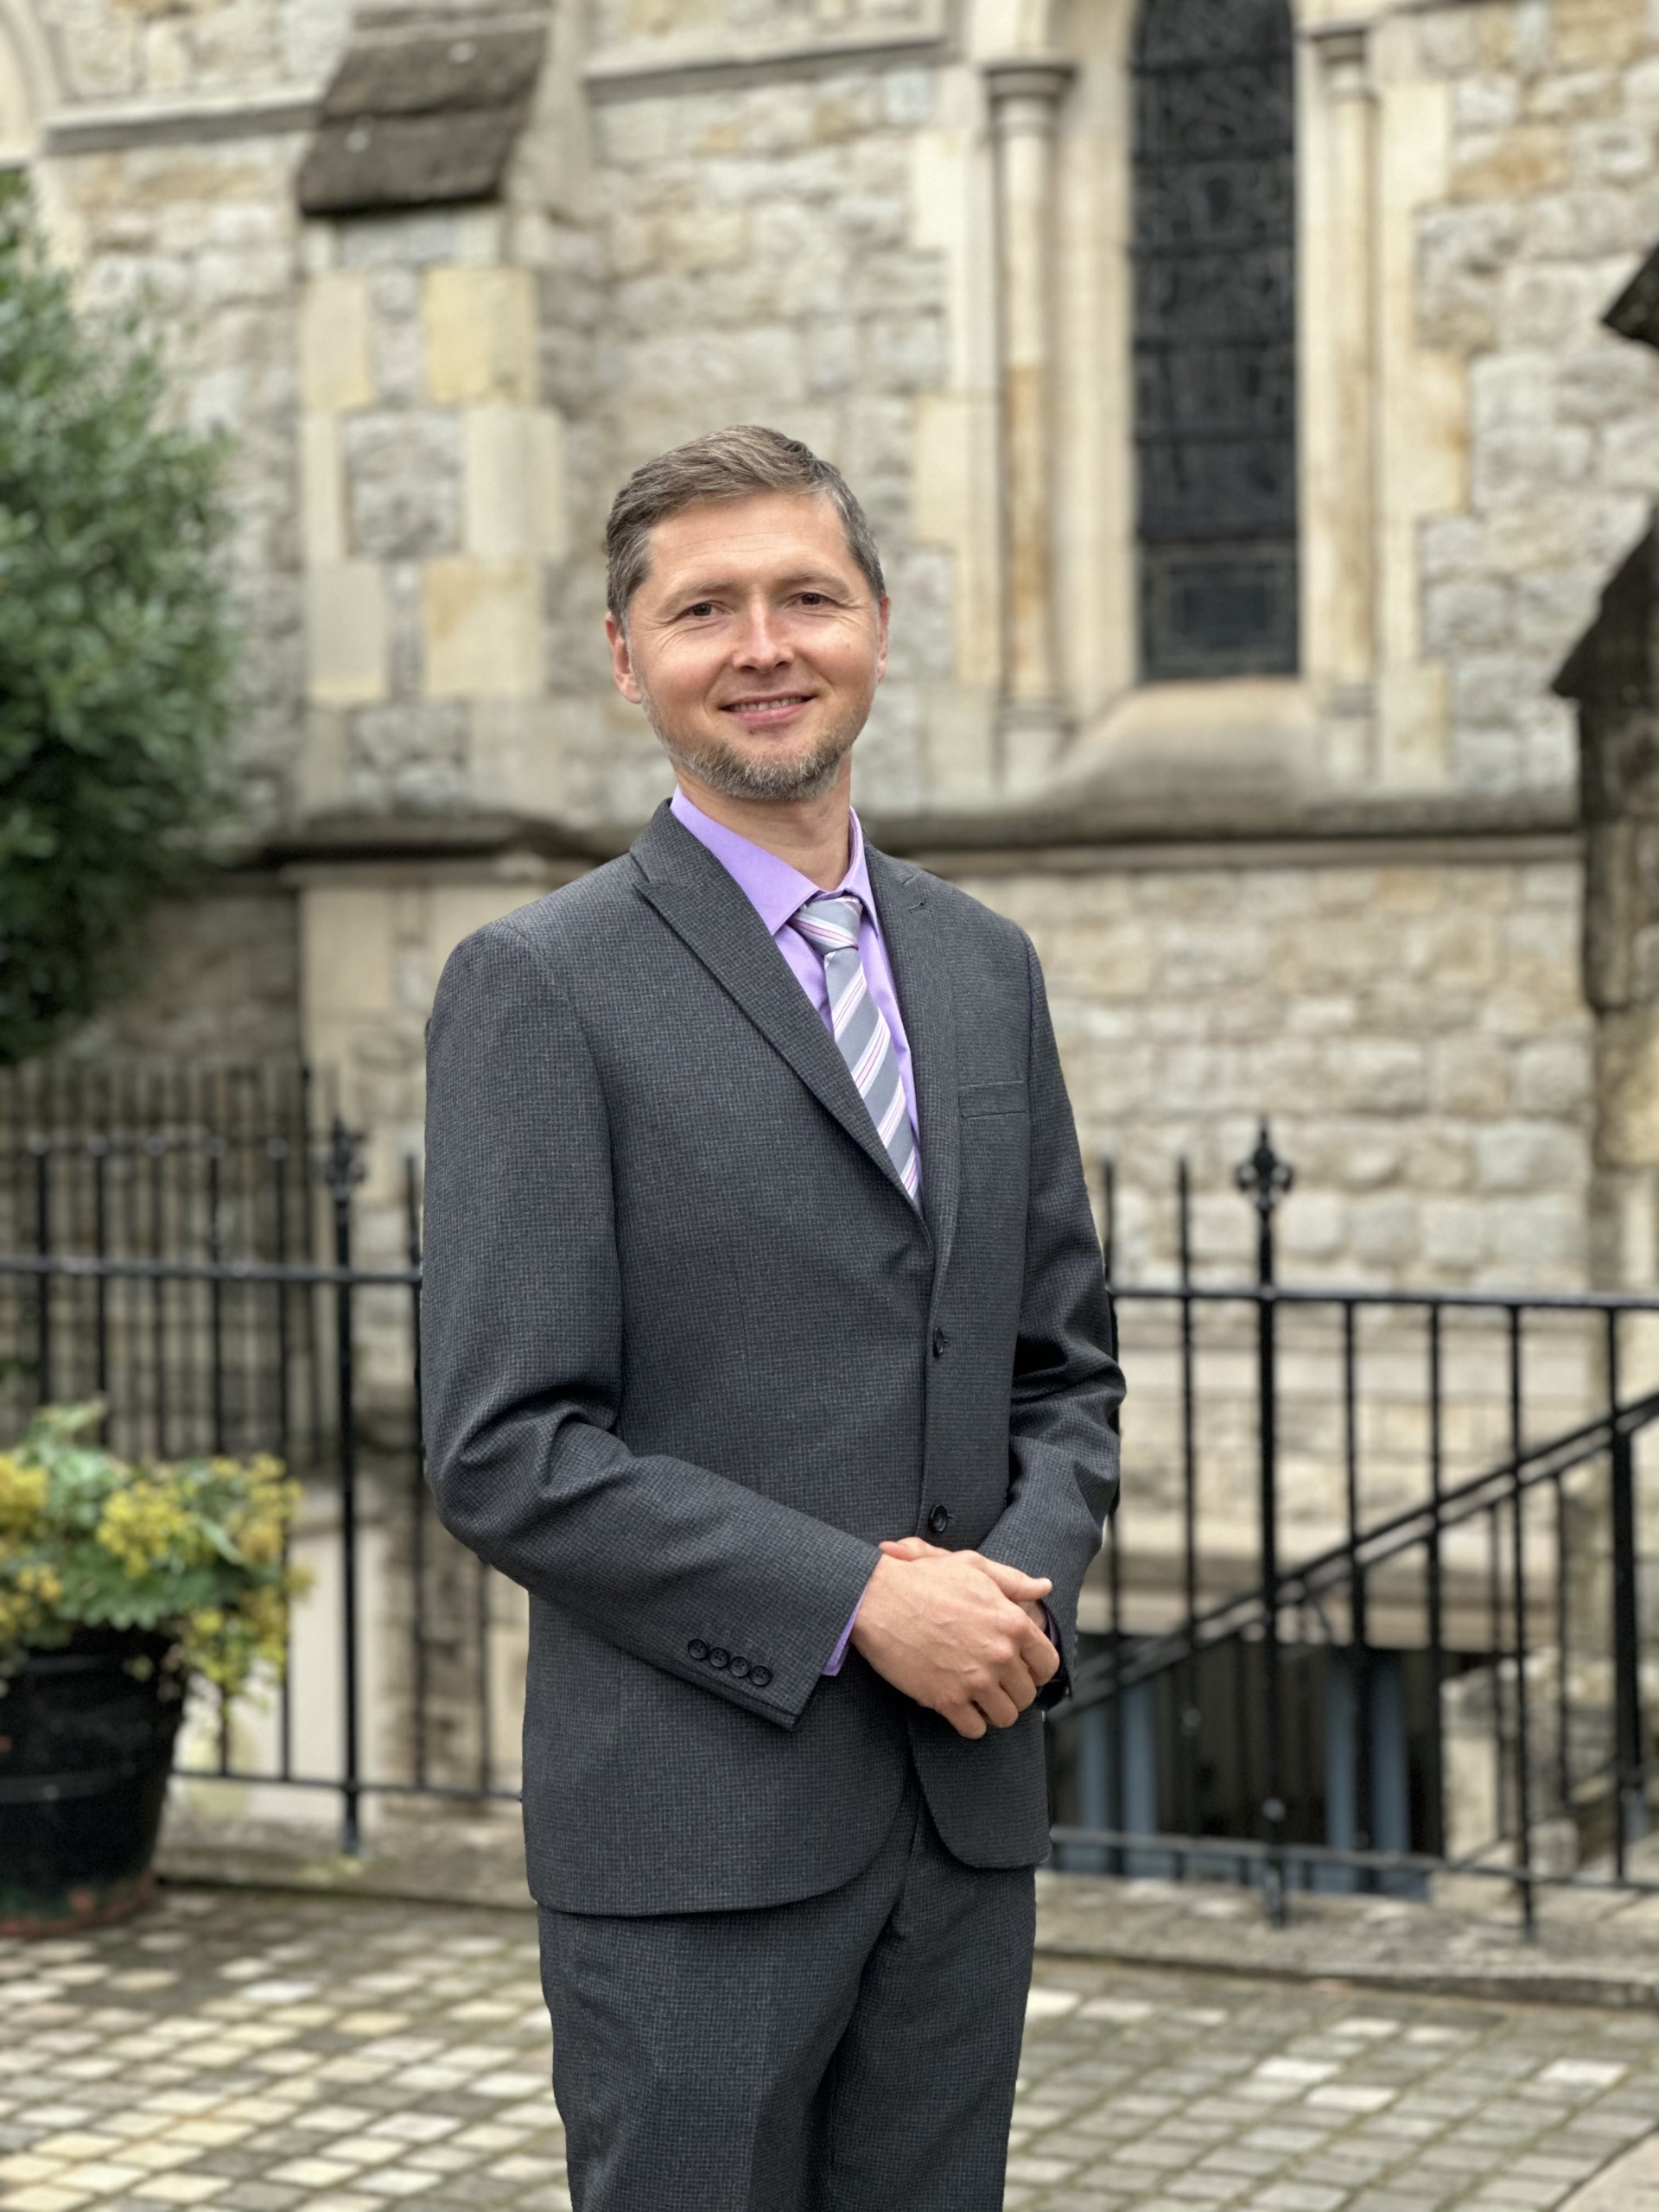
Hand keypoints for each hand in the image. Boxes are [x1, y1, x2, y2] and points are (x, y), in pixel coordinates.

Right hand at [850, 1548, 1057, 1739]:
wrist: (876, 1598)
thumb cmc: (924, 1579)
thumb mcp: (973, 1568)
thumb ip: (1013, 1581)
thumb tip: (1043, 1587)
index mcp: (1012, 1622)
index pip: (1048, 1663)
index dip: (1037, 1669)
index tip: (1021, 1669)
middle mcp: (999, 1654)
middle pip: (1027, 1694)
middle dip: (1012, 1691)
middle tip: (992, 1682)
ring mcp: (974, 1679)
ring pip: (1006, 1716)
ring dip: (993, 1710)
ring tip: (977, 1697)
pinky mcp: (946, 1699)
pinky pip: (975, 1729)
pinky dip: (969, 1722)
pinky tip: (958, 1705)